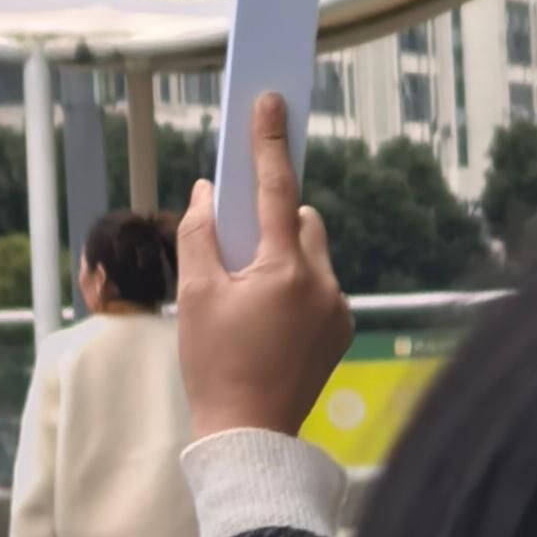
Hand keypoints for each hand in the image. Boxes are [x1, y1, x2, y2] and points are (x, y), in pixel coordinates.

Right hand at [177, 91, 351, 442]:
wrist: (249, 435)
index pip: (277, 189)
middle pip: (302, 220)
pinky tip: (268, 320)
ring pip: (313, 253)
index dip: (269, 142)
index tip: (271, 101)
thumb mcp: (195, 295)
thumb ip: (200, 235)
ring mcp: (337, 308)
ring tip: (249, 294)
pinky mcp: (341, 330)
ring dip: (285, 255)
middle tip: (238, 245)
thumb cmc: (215, 364)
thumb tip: (208, 191)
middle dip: (274, 220)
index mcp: (284, 270)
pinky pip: (320, 286)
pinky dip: (296, 286)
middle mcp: (322, 283)